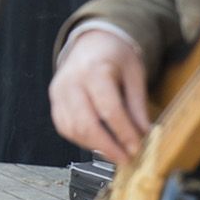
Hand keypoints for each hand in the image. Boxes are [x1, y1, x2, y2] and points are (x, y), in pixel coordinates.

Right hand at [49, 29, 150, 162]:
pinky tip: (98, 143)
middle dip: (107, 147)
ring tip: (114, 153)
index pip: (109, 109)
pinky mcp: (55, 101)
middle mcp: (72, 80)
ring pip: (72, 129)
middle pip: (86, 123)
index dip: (123, 133)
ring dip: (94, 146)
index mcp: (95, 69)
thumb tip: (144, 134)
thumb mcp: (135, 74)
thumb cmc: (115, 55)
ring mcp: (59, 91)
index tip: (137, 148)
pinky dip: (81, 140)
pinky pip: (64, 127)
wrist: (92, 41)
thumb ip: (138, 105)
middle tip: (125, 159)